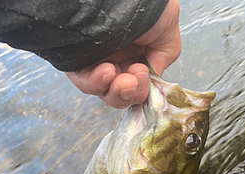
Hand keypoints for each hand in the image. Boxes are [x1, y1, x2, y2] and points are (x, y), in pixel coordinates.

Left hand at [65, 0, 180, 108]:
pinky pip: (85, 82)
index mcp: (137, 52)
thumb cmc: (143, 1)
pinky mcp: (77, 61)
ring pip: (105, 92)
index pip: (140, 85)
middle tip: (133, 79)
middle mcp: (117, 58)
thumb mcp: (167, 24)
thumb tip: (153, 75)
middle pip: (123, 94)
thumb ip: (165, 54)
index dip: (143, 88)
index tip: (144, 73)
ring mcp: (96, 61)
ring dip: (117, 92)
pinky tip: (106, 71)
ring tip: (123, 80)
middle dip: (131, 92)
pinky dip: (96, 83)